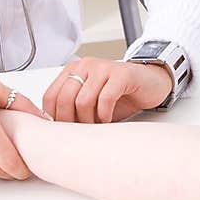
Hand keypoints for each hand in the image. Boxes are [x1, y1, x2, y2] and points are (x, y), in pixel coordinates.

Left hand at [42, 57, 172, 123]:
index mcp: (72, 70)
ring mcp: (103, 67)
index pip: (50, 96)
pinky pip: (105, 99)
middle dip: (70, 122)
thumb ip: (72, 109)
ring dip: (89, 121)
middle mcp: (85, 65)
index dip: (53, 118)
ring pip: (83, 101)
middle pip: (64, 99)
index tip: (62, 132)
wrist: (150, 83)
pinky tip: (108, 119)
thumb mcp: (90, 102)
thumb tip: (54, 131)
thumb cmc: (119, 95)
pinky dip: (105, 115)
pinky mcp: (121, 73)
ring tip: (96, 126)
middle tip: (80, 133)